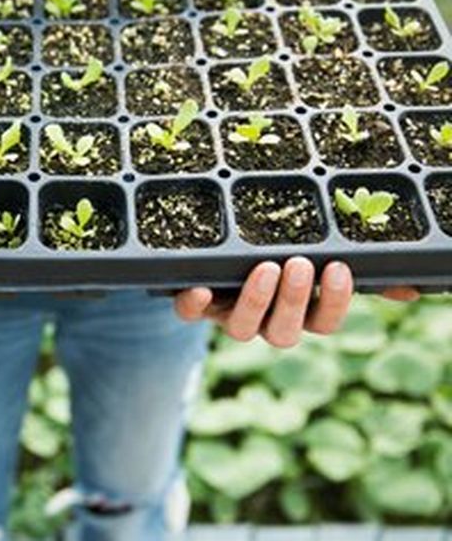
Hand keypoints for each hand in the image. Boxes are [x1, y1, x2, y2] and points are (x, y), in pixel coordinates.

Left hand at [175, 257, 418, 348]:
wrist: (212, 264)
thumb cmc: (273, 263)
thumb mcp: (313, 265)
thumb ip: (352, 273)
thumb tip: (407, 285)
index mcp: (297, 315)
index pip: (324, 324)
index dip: (333, 303)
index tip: (339, 269)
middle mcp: (265, 323)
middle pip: (285, 333)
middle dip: (295, 300)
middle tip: (301, 265)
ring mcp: (228, 318)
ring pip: (243, 329)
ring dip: (256, 300)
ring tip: (265, 267)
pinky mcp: (196, 307)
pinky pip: (189, 314)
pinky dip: (194, 304)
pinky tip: (202, 290)